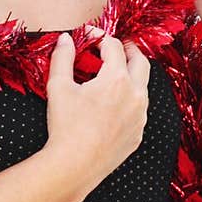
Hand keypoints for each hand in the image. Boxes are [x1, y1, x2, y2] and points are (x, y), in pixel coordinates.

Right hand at [44, 25, 150, 201]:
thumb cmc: (65, 126)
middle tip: (117, 48)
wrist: (75, 166)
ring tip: (116, 75)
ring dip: (132, 76)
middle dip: (129, 51)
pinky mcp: (138, 134)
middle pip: (141, 62)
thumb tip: (65, 39)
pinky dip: (130, 101)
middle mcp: (135, 95)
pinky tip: (115, 105)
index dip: (101, 37)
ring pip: (143, 87)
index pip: (114, 47)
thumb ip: (62, 58)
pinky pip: (139, 111)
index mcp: (117, 79)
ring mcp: (140, 116)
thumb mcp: (58, 87)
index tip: (90, 36)